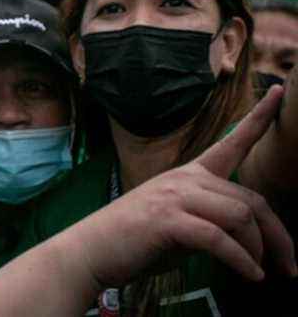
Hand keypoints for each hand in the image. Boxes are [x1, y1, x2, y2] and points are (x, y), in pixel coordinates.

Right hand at [71, 86, 296, 289]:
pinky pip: (219, 240)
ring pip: (240, 216)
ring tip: (259, 273)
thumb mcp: (176, 220)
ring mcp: (175, 198)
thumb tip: (242, 238)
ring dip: (257, 250)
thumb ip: (207, 218)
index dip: (259, 118)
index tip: (278, 92)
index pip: (230, 142)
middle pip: (251, 199)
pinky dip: (241, 261)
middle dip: (277, 236)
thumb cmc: (132, 239)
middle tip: (289, 266)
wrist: (91, 250)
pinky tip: (250, 275)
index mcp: (188, 175)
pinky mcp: (168, 221)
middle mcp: (185, 180)